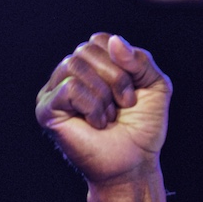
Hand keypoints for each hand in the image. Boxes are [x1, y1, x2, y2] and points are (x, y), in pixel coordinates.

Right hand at [36, 33, 170, 186]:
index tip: (134, 87)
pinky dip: (92, 105)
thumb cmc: (143, 125)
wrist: (135, 162)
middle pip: (86, 49)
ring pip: (75, 65)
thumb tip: (114, 41)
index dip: (123, 60)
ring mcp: (54, 92)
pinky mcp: (46, 110)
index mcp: (92, 66)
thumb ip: (140, 59)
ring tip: (110, 114)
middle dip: (116, 76)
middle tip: (125, 103)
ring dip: (104, 92)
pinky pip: (69, 88)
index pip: (100, 40)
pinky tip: (97, 123)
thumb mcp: (155, 84)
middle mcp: (69, 75)